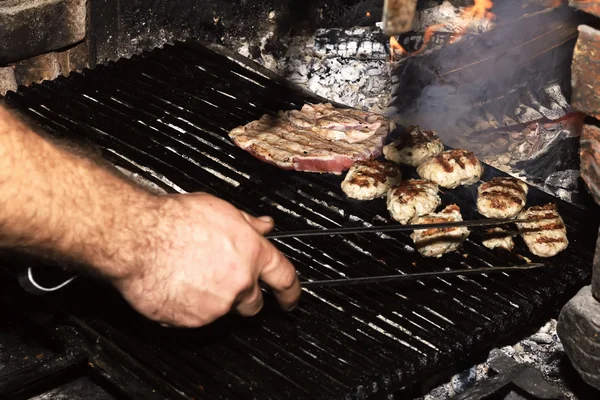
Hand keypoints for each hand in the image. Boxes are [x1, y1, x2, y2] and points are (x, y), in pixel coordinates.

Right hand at [112, 193, 300, 327]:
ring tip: (190, 274)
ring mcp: (217, 305)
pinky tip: (177, 285)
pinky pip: (196, 319)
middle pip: (254, 302)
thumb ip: (248, 223)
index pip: (284, 277)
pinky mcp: (192, 321)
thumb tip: (264, 225)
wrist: (139, 239)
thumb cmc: (173, 221)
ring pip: (223, 310)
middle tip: (224, 281)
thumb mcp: (220, 210)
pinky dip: (189, 307)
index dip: (291, 291)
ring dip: (213, 299)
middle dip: (245, 296)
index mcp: (251, 252)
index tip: (291, 299)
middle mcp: (239, 282)